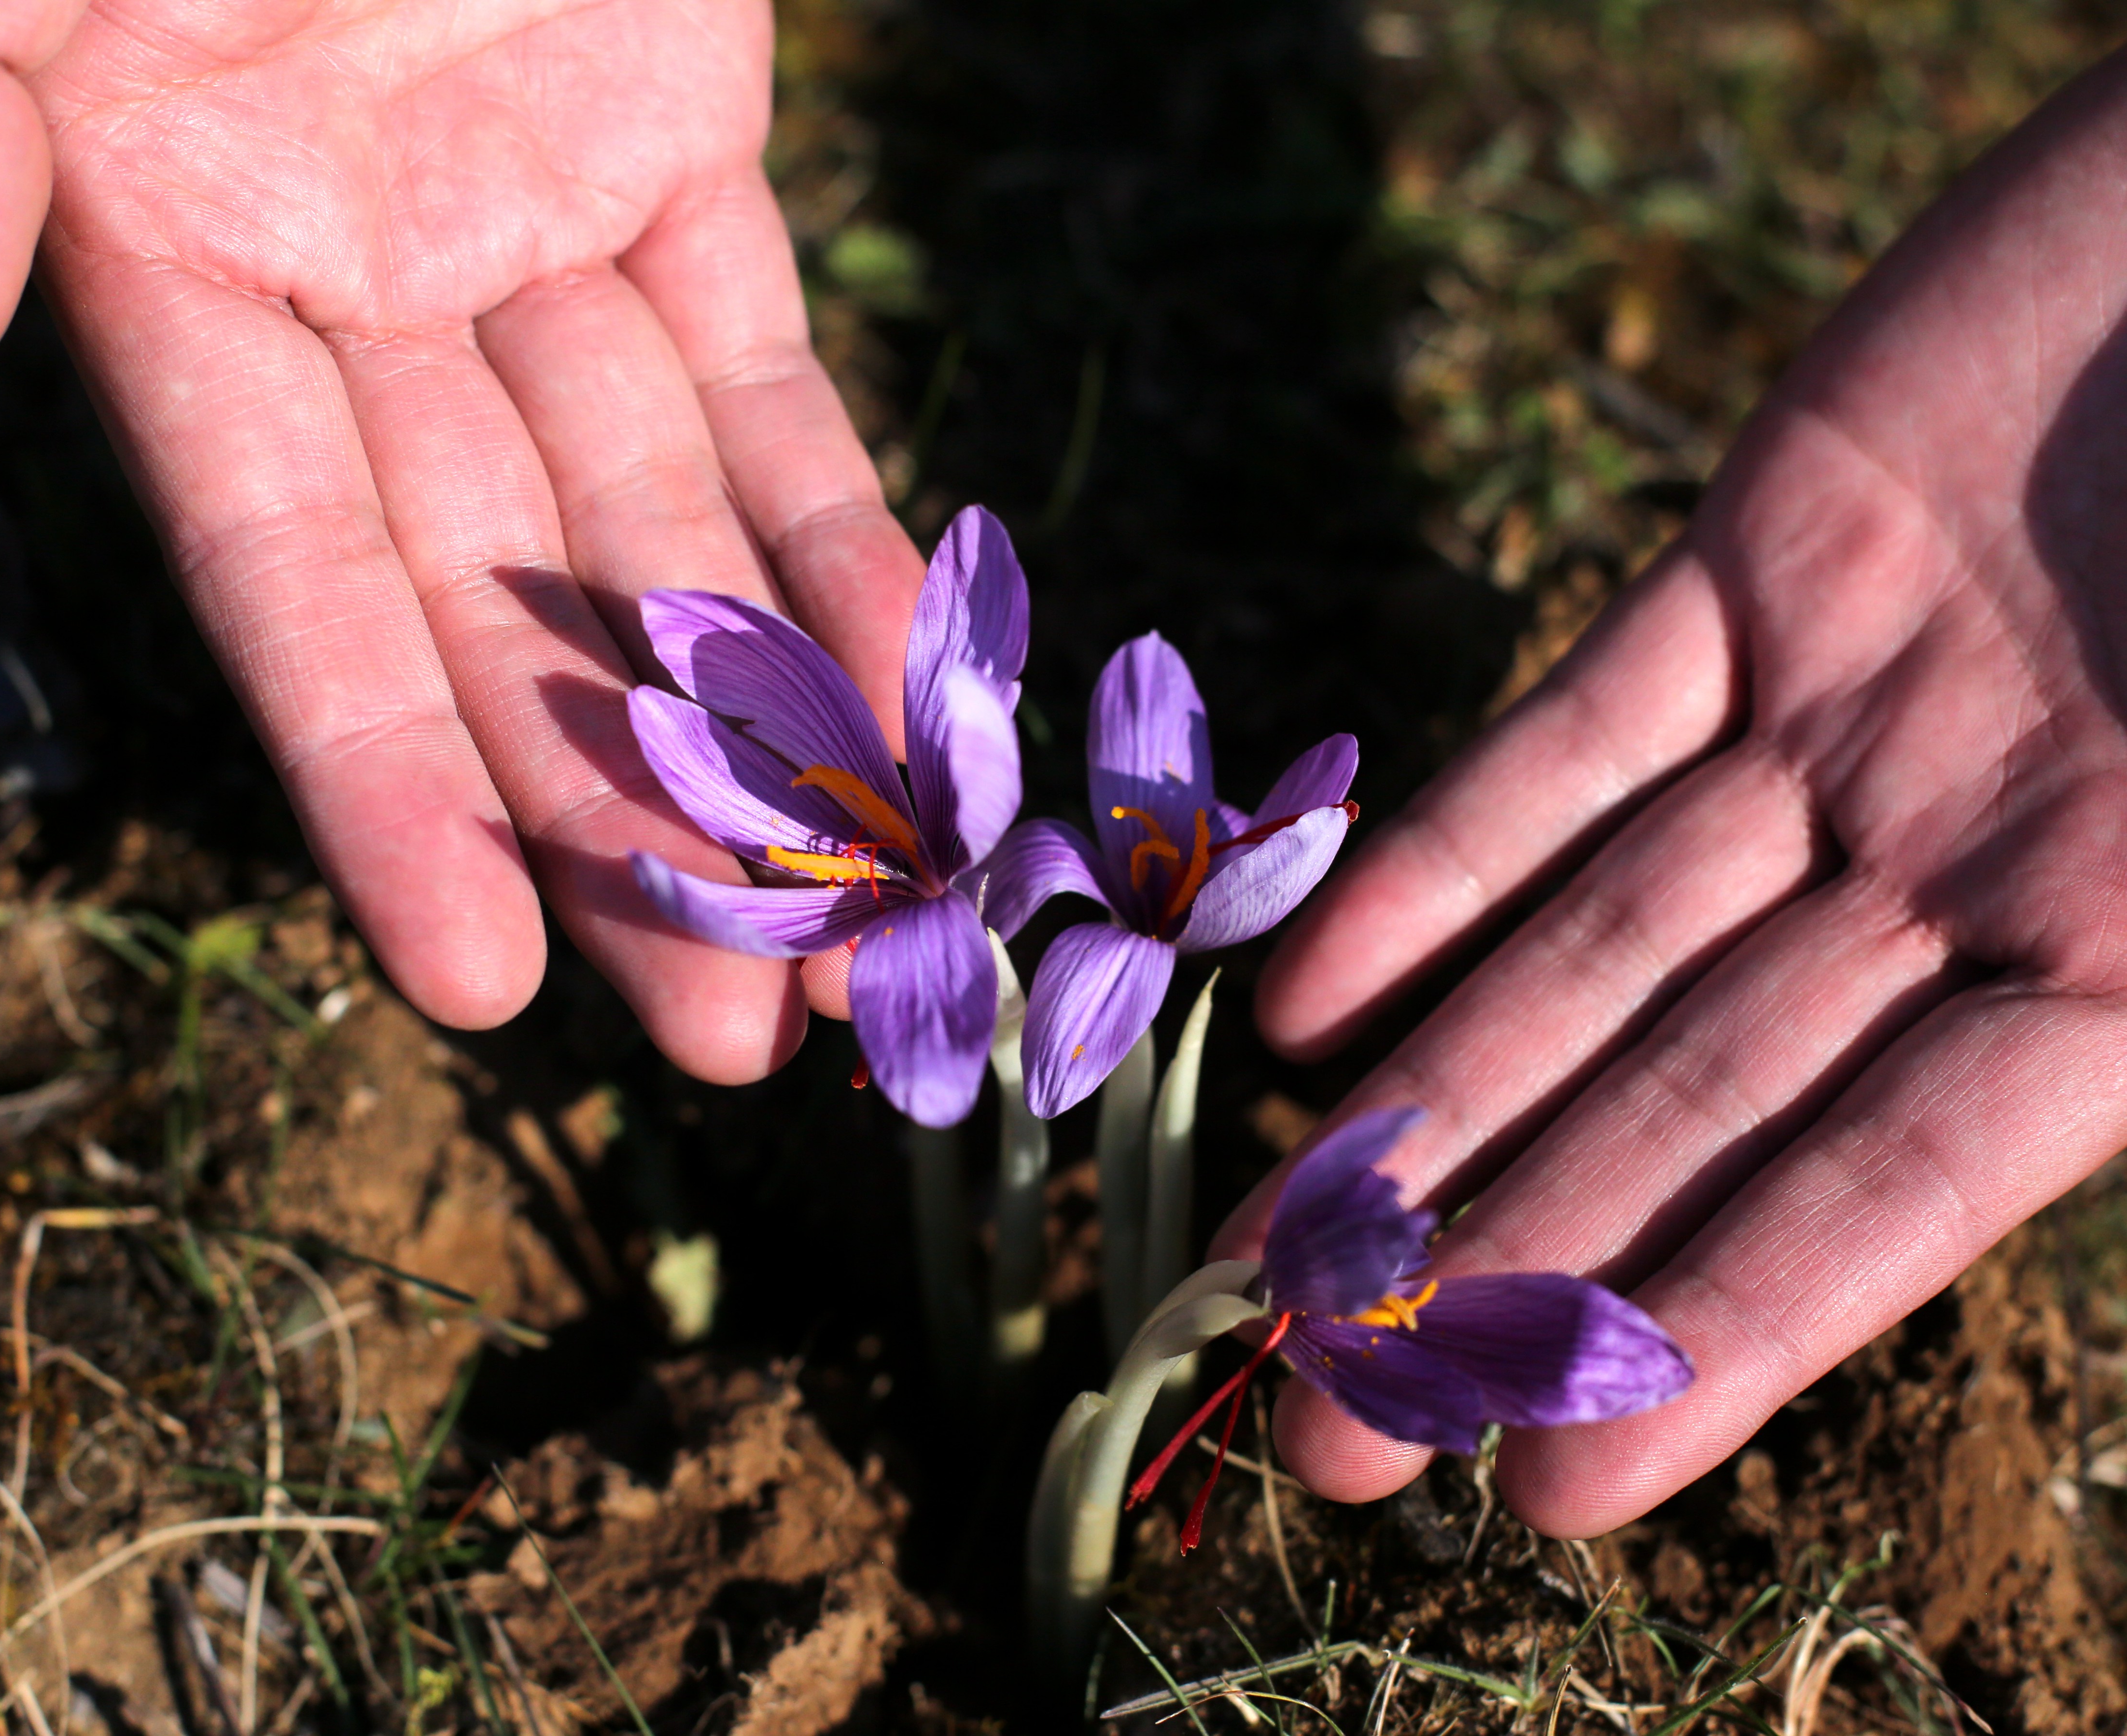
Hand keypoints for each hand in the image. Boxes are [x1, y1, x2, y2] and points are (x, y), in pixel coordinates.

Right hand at [0, 0, 917, 1067]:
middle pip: (499, 607)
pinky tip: (926, 694)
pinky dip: (848, 528)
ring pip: (656, 528)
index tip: (476, 983)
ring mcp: (518, 223)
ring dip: (763, 725)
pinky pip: (769, 378)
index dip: (382, 782)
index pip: (289, 582)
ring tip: (865, 923)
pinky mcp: (669, 148)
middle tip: (734, 1033)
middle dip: (615, 818)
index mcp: (158, 249)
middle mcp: (343, 278)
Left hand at [1220, 49, 2126, 1534]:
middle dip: (1511, 1263)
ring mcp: (1849, 723)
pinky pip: (1579, 733)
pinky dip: (1444, 852)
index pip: (1885, 1199)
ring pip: (1602, 942)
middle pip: (1692, 1100)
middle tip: (1331, 1425)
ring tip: (1284, 1248)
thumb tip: (2037, 1117)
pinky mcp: (1755, 564)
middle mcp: (1971, 871)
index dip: (1710, 1342)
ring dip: (1438, 1091)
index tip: (1542, 1492)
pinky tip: (1313, 989)